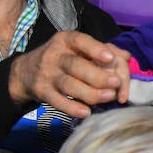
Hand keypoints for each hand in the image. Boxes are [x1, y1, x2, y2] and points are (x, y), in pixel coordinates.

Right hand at [7, 31, 131, 119]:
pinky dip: (72, 108)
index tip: (110, 58)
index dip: (96, 49)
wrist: (25, 72)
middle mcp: (55, 55)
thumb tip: (127, 57)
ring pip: (69, 85)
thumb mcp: (79, 49)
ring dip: (91, 93)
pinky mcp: (41, 92)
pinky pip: (57, 101)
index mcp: (67, 40)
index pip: (81, 40)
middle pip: (76, 66)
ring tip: (109, 97)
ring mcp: (47, 74)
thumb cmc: (63, 59)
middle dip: (98, 76)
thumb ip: (105, 50)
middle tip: (116, 84)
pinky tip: (86, 112)